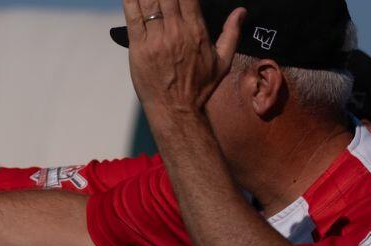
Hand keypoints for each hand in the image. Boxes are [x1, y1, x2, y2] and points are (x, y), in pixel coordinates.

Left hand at [122, 0, 243, 115]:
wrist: (176, 110)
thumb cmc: (200, 87)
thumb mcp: (223, 61)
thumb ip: (232, 33)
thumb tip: (242, 11)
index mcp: (196, 31)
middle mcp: (176, 31)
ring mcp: (156, 39)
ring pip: (148, 2)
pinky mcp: (138, 47)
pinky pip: (132, 17)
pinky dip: (129, 2)